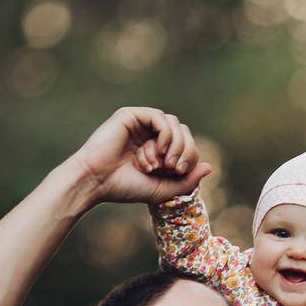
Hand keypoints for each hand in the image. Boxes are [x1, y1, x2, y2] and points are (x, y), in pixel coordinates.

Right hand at [67, 108, 211, 209]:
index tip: (179, 173)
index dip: (190, 156)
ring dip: (176, 144)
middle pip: (183, 131)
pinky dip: (166, 134)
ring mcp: (140, 123)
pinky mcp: (130, 116)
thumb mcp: (163, 189)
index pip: (186, 143)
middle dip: (186, 150)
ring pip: (174, 123)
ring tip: (164, 163)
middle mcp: (150, 134)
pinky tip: (160, 151)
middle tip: (174, 168)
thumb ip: (187, 180)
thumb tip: (210, 167)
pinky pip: (159, 117)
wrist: (96, 182)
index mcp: (157, 148)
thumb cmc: (125, 187)